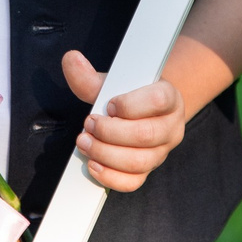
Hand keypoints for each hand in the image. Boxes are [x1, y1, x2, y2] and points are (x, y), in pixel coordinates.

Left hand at [61, 50, 188, 192]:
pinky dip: (110, 176)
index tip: (109, 104)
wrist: (145, 113)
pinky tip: (93, 164)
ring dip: (105, 153)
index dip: (129, 105)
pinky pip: (134, 182)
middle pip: (145, 135)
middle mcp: (171, 127)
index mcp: (169, 98)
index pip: (157, 101)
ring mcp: (161, 151)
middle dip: (109, 132)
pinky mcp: (149, 170)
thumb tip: (71, 60)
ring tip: (85, 142)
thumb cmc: (129, 97)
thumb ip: (91, 76)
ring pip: (139, 161)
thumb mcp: (115, 82)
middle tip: (89, 124)